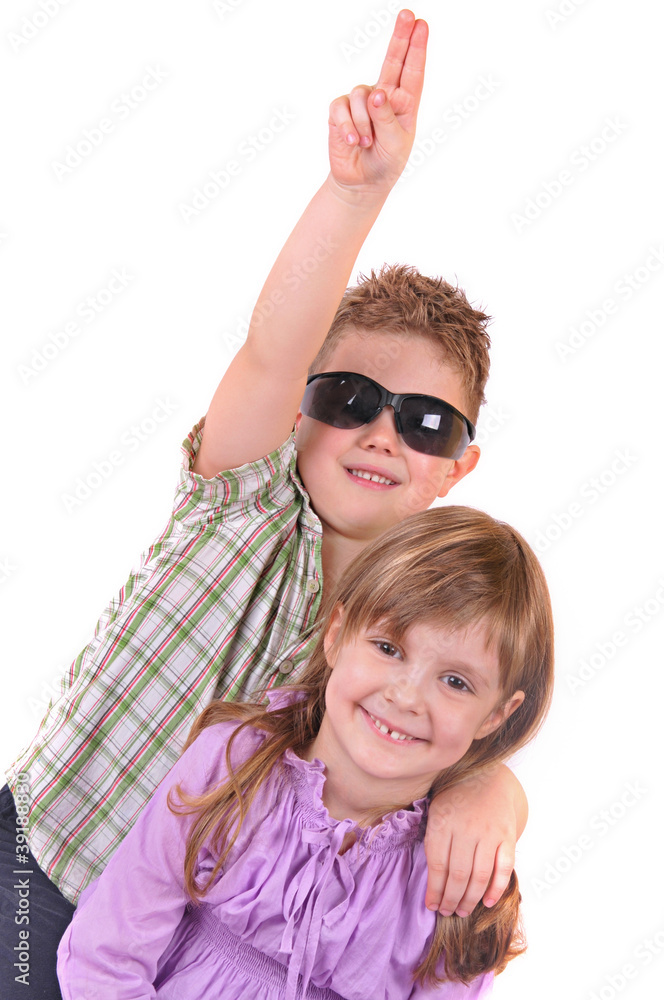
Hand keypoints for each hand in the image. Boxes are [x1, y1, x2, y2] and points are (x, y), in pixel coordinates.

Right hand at [327, 9, 427, 193]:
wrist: (361, 183)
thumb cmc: (386, 162)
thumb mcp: (395, 144)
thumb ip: (388, 118)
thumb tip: (377, 93)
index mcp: (404, 102)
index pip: (411, 71)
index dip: (416, 48)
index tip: (420, 24)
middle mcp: (383, 96)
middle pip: (392, 61)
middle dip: (399, 38)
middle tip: (406, 14)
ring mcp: (361, 102)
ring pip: (361, 95)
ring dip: (364, 123)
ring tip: (367, 143)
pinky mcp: (340, 111)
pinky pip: (342, 109)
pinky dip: (348, 127)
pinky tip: (354, 142)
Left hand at [424, 767, 526, 915]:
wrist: (485, 777)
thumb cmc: (455, 799)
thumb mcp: (436, 812)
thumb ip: (433, 843)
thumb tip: (432, 884)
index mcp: (444, 822)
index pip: (437, 865)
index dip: (434, 890)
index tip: (432, 906)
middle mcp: (467, 828)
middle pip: (458, 874)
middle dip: (451, 899)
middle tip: (447, 912)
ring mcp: (489, 832)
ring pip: (480, 875)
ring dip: (470, 899)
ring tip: (462, 911)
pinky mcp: (507, 835)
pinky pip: (504, 867)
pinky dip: (496, 888)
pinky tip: (487, 902)